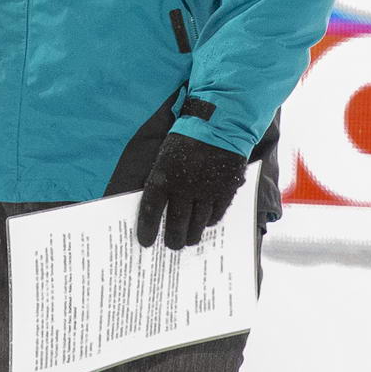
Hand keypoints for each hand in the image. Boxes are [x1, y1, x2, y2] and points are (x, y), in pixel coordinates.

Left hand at [136, 133, 248, 249]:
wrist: (219, 124)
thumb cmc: (185, 137)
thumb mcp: (165, 155)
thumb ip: (161, 178)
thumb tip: (157, 203)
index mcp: (163, 176)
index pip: (152, 209)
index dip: (148, 228)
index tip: (145, 242)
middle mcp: (184, 187)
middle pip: (176, 222)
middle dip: (173, 238)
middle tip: (171, 246)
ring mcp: (206, 191)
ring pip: (197, 222)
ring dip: (192, 235)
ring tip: (188, 242)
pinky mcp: (225, 191)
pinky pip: (216, 213)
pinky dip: (210, 222)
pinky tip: (206, 225)